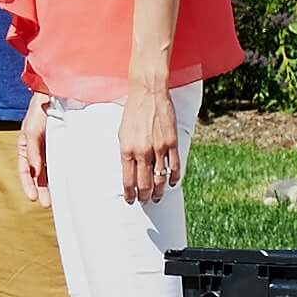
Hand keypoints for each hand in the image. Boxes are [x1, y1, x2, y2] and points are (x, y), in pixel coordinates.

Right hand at [18, 97, 51, 206]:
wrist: (55, 95)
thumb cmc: (39, 111)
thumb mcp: (31, 130)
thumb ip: (32, 151)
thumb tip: (33, 170)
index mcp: (25, 147)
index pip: (24, 171)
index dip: (27, 184)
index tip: (33, 198)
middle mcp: (36, 150)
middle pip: (37, 175)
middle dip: (41, 190)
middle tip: (47, 205)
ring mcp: (49, 148)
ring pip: (49, 171)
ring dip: (52, 185)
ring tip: (57, 199)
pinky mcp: (62, 146)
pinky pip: (61, 163)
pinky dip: (62, 173)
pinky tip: (68, 183)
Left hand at [118, 80, 182, 204]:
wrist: (148, 94)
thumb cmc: (133, 113)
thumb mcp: (122, 134)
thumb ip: (126, 152)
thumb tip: (129, 169)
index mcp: (126, 150)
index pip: (128, 180)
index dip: (130, 193)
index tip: (130, 200)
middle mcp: (142, 152)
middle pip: (144, 183)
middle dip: (144, 196)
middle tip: (144, 202)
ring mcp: (158, 148)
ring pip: (160, 178)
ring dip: (158, 191)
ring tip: (157, 198)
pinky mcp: (172, 143)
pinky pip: (174, 166)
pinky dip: (173, 178)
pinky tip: (171, 183)